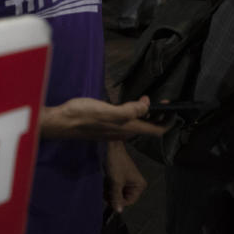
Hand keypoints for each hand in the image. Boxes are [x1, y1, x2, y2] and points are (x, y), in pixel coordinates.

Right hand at [39, 96, 169, 139]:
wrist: (61, 122)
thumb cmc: (84, 115)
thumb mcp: (110, 111)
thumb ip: (131, 110)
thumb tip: (147, 106)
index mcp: (128, 128)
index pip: (157, 130)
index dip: (168, 121)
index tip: (172, 108)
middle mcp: (123, 133)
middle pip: (147, 128)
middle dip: (157, 116)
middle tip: (159, 101)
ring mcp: (113, 131)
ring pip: (135, 125)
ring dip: (144, 115)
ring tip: (143, 101)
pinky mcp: (104, 128)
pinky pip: (124, 123)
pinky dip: (131, 115)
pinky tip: (124, 106)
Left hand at [104, 142, 145, 212]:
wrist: (110, 146)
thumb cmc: (116, 163)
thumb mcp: (116, 181)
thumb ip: (116, 197)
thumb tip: (118, 211)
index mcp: (139, 186)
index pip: (129, 201)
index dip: (118, 202)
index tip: (107, 199)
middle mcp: (135, 184)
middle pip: (122, 197)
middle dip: (112, 195)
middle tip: (104, 191)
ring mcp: (126, 180)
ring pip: (116, 192)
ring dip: (109, 190)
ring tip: (104, 183)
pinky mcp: (119, 176)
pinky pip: (114, 186)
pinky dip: (108, 185)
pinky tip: (104, 180)